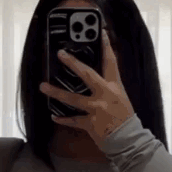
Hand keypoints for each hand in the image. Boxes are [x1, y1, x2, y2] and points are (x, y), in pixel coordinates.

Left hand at [39, 29, 135, 146]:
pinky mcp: (90, 123)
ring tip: (43, 86)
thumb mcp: (121, 98)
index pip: (111, 62)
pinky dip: (63, 119)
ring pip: (73, 98)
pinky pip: (73, 120)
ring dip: (56, 92)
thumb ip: (109, 87)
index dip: (106, 46)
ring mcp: (96, 109)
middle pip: (87, 75)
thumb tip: (95, 79)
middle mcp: (105, 94)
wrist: (129, 139)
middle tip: (60, 54)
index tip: (100, 32)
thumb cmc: (125, 118)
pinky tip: (54, 115)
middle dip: (73, 63)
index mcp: (115, 86)